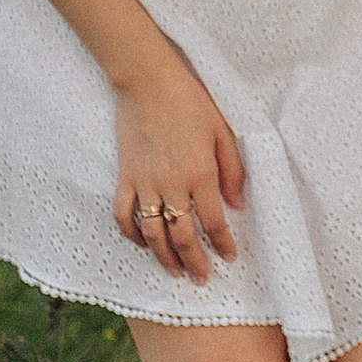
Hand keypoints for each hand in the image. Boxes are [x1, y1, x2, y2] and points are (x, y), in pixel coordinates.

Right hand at [114, 61, 245, 283]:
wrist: (148, 81)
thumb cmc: (190, 102)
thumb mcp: (223, 131)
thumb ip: (232, 170)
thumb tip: (237, 204)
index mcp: (201, 174)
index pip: (213, 222)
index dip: (222, 244)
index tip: (229, 258)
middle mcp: (173, 185)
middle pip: (183, 236)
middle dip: (194, 263)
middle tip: (201, 279)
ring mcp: (145, 183)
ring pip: (153, 233)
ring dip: (164, 258)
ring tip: (174, 272)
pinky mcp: (125, 176)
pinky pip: (124, 214)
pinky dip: (131, 233)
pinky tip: (142, 243)